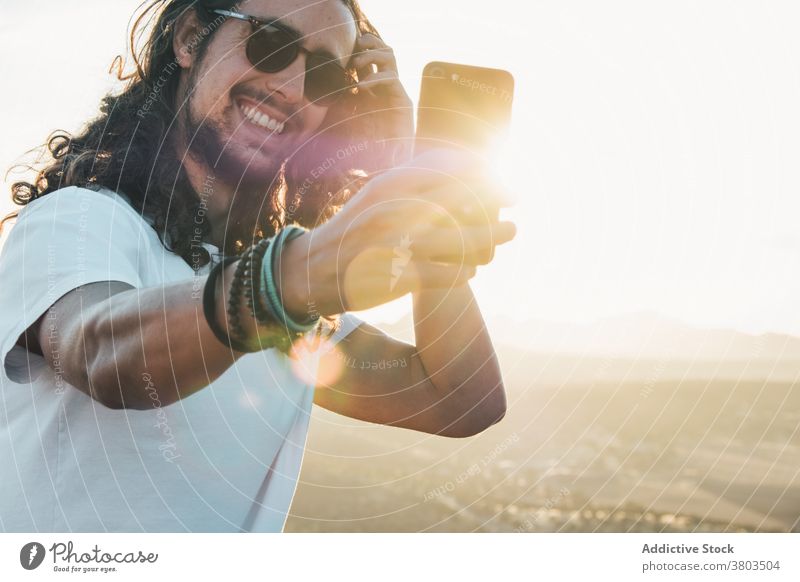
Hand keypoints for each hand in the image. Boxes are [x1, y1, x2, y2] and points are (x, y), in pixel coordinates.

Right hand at [279, 148, 515, 316]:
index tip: (506, 183)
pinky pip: (450, 273)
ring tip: (509, 233)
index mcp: (392, 185)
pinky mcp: (401, 277)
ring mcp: (400, 244)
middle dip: (496, 203)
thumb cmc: (355, 229)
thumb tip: (461, 165)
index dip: (486, 174)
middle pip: (463, 200)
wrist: (313, 270)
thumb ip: (414, 180)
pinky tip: (471, 270)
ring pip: (464, 239)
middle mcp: (397, 210)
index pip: (451, 170)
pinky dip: (466, 271)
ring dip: (492, 238)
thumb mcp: (378, 194)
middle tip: (514, 207)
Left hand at [349, 33, 413, 165]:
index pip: (371, 57)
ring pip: (390, 56)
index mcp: (374, 87)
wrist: (388, 164)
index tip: (344, 50)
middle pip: (384, 49)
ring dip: (372, 55)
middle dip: (369, 43)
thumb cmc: (367, 146)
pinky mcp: (403, 102)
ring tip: (357, 65)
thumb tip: (317, 101)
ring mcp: (396, 92)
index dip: (360, 48)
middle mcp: (387, 86)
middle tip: (354, 49)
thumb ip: (339, 107)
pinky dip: (375, 78)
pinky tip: (362, 86)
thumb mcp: (347, 121)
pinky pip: (391, 78)